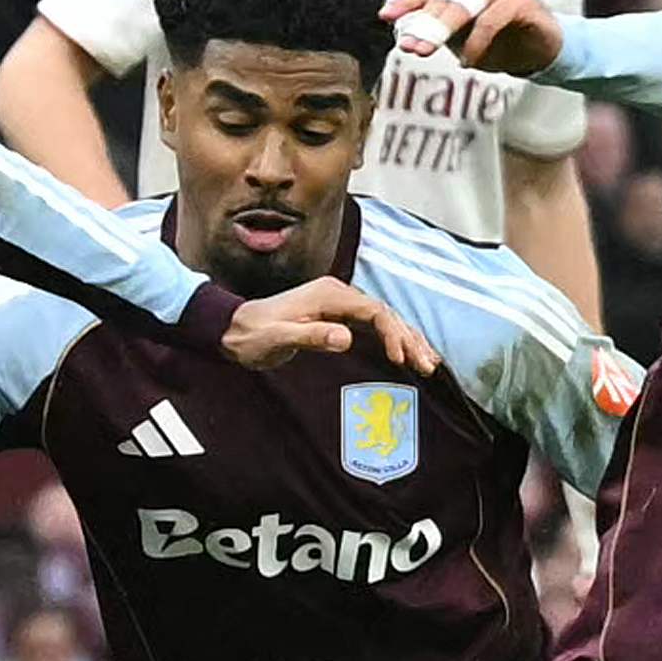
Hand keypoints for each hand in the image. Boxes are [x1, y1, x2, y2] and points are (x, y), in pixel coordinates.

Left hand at [221, 275, 436, 373]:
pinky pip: (373, 326)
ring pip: (384, 320)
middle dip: (409, 339)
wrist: (233, 329)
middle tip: (426, 366)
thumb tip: (346, 338)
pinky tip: (407, 355)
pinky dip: (392, 340)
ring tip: (428, 364)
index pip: (374, 311)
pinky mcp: (337, 317)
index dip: (392, 333)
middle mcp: (338, 294)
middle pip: (386, 314)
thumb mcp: (277, 339)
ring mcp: (339, 304)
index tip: (400, 358)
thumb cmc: (252, 335)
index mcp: (329, 295)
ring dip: (407, 340)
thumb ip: (310, 336)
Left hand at [380, 0, 568, 77]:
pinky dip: (476, 43)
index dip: (408, 2)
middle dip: (423, 24)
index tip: (385, 15)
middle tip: (408, 45)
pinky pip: (492, 20)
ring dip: (443, 31)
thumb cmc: (497, 40)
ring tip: (427, 52)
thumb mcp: (460, 37)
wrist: (540, 50)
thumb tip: (407, 38)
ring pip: (466, 5)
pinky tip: (468, 61)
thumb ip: (437, 32)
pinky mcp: (523, 1)